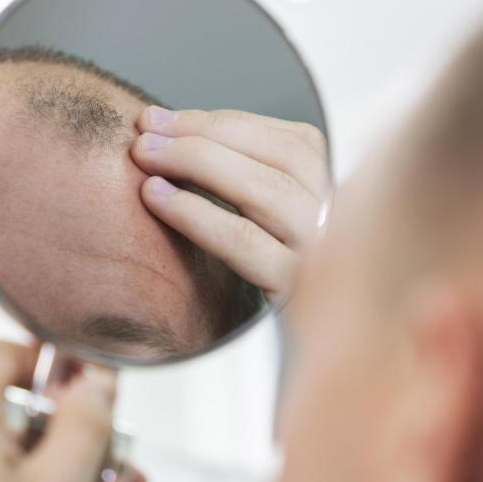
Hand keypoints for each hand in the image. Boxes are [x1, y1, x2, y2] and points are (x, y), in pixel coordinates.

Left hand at [132, 106, 328, 302]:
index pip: (286, 138)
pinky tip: (160, 201)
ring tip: (145, 161)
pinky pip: (245, 243)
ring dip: (197, 164)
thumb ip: (243, 179)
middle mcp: (340, 219)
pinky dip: (198, 215)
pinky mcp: (297, 295)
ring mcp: (324, 257)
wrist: (318, 361)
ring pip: (265, 191)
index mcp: (338, 192)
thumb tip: (165, 130)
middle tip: (142, 135)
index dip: (217, 121)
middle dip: (201, 136)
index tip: (160, 119)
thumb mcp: (272, 225)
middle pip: (277, 157)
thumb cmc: (271, 282)